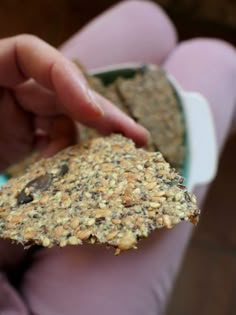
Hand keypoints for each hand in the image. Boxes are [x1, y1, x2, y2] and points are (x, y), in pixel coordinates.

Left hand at [0, 35, 147, 171]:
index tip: (92, 115)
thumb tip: (53, 144)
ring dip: (88, 141)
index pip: (30, 54)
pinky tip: (77, 172)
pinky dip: (70, 154)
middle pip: (65, 89)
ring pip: (67, 117)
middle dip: (103, 113)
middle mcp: (11, 87)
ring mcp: (20, 111)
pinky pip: (56, 137)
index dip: (68, 78)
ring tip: (114, 160)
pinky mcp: (26, 135)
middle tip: (137, 137)